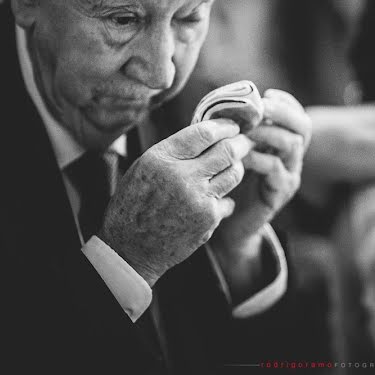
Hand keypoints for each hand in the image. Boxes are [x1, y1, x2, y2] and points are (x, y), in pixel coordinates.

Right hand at [98, 119, 252, 285]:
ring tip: (233, 165)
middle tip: (244, 142)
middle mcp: (181, 176)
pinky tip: (216, 197)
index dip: (223, 126)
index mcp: (161, 158)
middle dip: (240, 143)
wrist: (130, 247)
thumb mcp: (144, 167)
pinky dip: (224, 197)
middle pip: (226, 151)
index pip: (203, 133)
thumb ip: (175, 151)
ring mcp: (197, 198)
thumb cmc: (135, 203)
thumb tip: (208, 133)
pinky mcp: (208, 219)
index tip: (232, 126)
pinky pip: (227, 200)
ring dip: (237, 167)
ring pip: (234, 173)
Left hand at [210, 89, 310, 256]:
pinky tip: (242, 157)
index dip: (287, 103)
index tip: (266, 95)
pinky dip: (259, 158)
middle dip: (282, 112)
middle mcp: (293, 157)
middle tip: (261, 108)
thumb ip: (238, 131)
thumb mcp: (237, 151)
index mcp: (284, 143)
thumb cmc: (231, 181)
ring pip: (292, 144)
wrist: (233, 224)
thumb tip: (223, 104)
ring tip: (246, 132)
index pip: (298, 116)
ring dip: (268, 132)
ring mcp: (290, 174)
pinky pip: (276, 169)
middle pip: (303, 126)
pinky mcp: (281, 192)